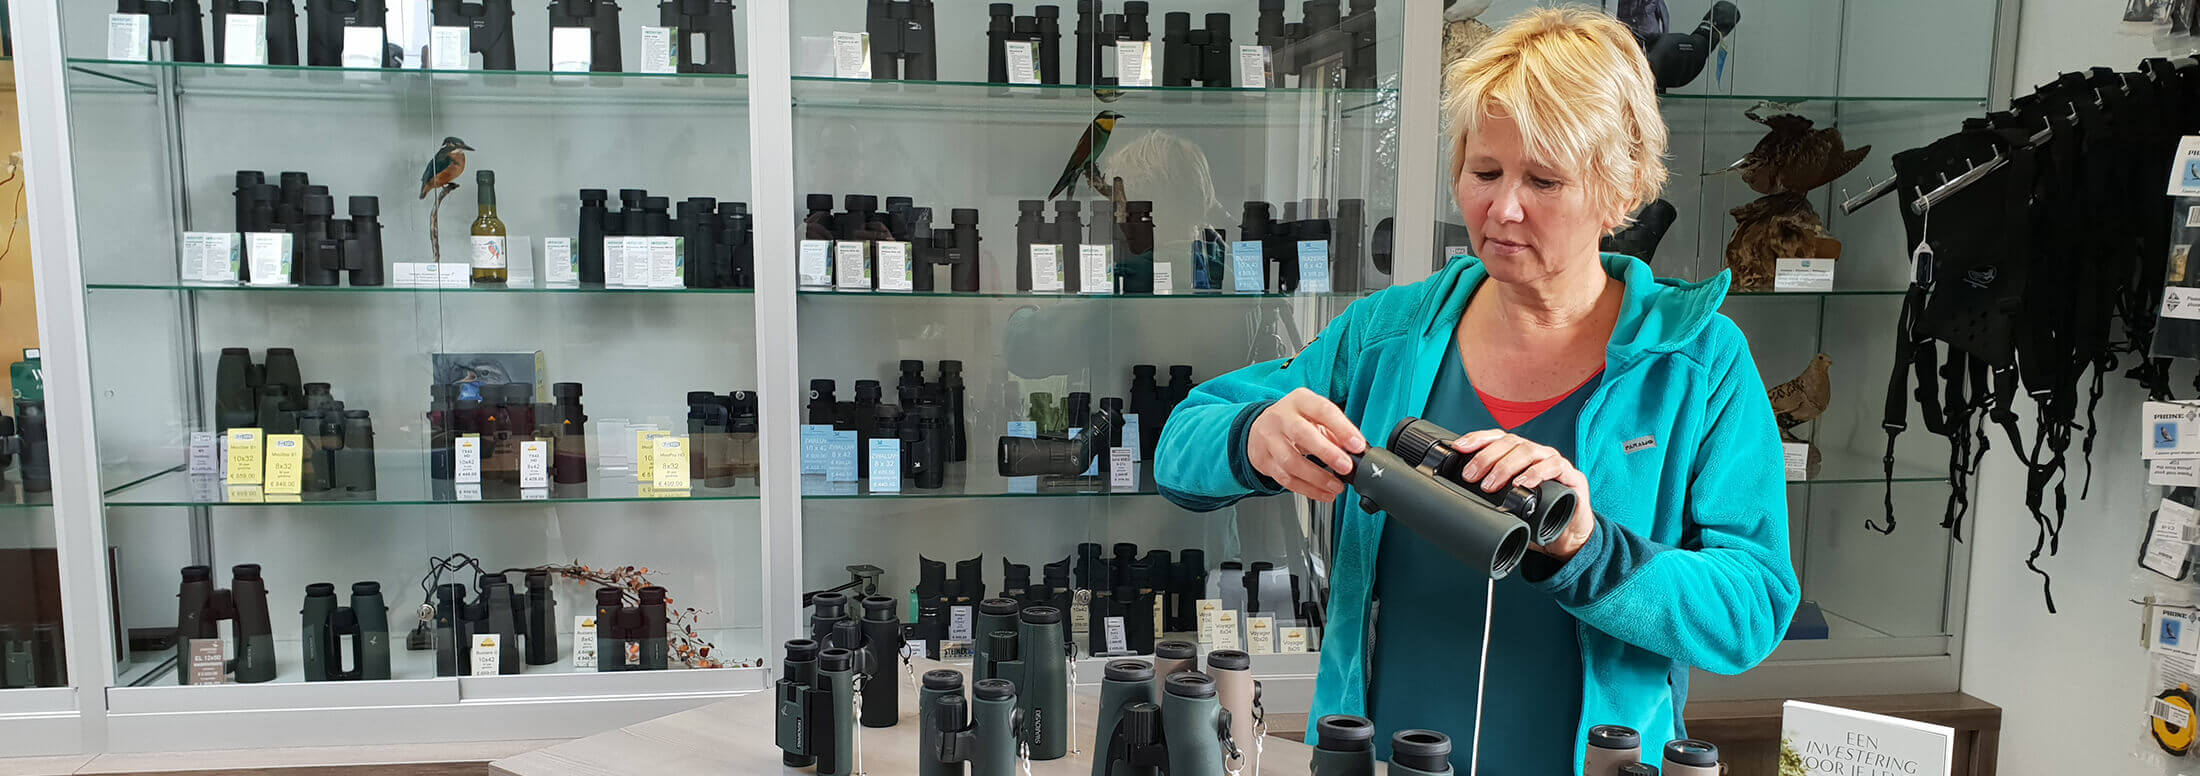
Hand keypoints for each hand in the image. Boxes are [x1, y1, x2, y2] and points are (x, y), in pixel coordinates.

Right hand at [1247, 389, 1368, 502]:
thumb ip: (1335, 431)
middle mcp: (1281, 417)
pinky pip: (1286, 479)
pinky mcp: (1263, 460)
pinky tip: (1323, 493)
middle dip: (1327, 453)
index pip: (1322, 410)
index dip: (1342, 428)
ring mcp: (1269, 439)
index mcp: (1299, 401)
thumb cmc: (1295, 420)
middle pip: (1302, 434)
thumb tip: (1356, 451)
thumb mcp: (1314, 416)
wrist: (1262, 427)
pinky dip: (1308, 489)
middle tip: (1346, 467)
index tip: (1358, 445)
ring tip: (1337, 486)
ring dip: (1318, 478)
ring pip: (1291, 462)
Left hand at [1450, 430, 1595, 559]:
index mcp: (1519, 454)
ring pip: (1528, 451)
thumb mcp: (1509, 503)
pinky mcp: (1571, 476)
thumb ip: (1490, 495)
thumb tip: (1460, 497)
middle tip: (1470, 477)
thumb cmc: (1536, 514)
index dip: (1477, 439)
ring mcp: (1553, 461)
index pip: (1497, 438)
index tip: (1459, 448)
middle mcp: (1536, 453)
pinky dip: (1536, 473)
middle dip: (1486, 458)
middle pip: (1509, 443)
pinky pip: (1554, 466)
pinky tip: (1522, 483)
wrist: (1568, 533)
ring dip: (1506, 466)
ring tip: (1491, 484)